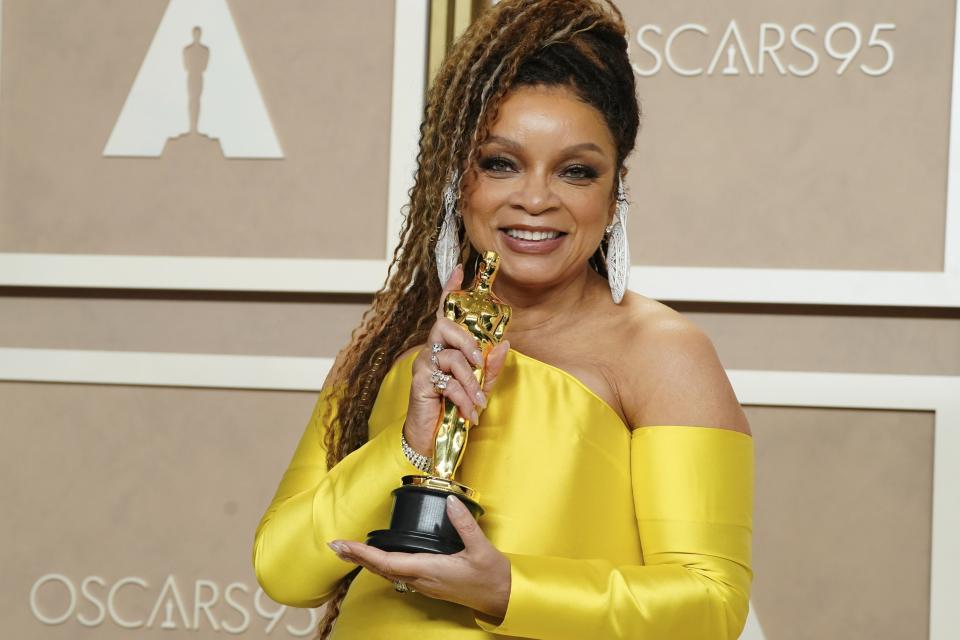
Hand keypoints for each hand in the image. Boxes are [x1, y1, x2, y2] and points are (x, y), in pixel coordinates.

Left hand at [328, 495, 510, 619]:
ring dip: (367, 561)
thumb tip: (449, 502)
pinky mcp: (429, 583)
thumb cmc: (492, 577)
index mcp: (429, 569)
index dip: (362, 553)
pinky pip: (398, 573)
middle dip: (356, 557)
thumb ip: (464, 524)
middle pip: (380, 568)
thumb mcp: (481, 548)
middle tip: (334, 545)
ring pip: (387, 572)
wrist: (502, 599)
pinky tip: (378, 558)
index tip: (343, 545)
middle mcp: (421, 579)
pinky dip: (382, 564)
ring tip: (349, 550)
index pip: (386, 562)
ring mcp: (424, 583)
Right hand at [403, 263, 509, 454]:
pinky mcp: (420, 383)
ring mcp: (423, 365)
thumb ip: (491, 367)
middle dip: (468, 342)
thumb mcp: (479, 387)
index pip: (446, 312)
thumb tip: (504, 343)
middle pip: (445, 326)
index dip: (451, 290)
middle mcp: (431, 350)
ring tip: (479, 402)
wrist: (432, 438)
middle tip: (479, 362)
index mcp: (446, 347)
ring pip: (451, 359)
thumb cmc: (454, 408)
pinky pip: (447, 383)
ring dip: (471, 382)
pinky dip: (463, 398)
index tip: (460, 269)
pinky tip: (470, 413)